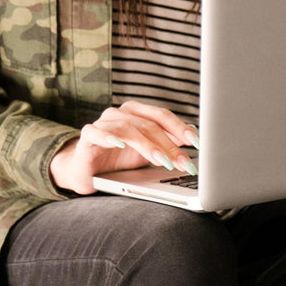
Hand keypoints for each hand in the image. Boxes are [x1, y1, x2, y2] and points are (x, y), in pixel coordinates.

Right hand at [49, 101, 198, 193]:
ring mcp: (102, 124)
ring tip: (162, 161)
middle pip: (148, 124)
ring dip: (147, 145)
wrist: (88, 171)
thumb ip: (169, 144)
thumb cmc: (120, 160)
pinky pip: (96, 133)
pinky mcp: (87, 137)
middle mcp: (120, 114)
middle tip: (183, 162)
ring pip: (127, 128)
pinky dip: (108, 137)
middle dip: (169, 145)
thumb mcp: (150, 153)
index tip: (198, 142)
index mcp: (137, 113)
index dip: (180, 128)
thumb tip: (196, 138)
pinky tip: (120, 145)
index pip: (162, 116)